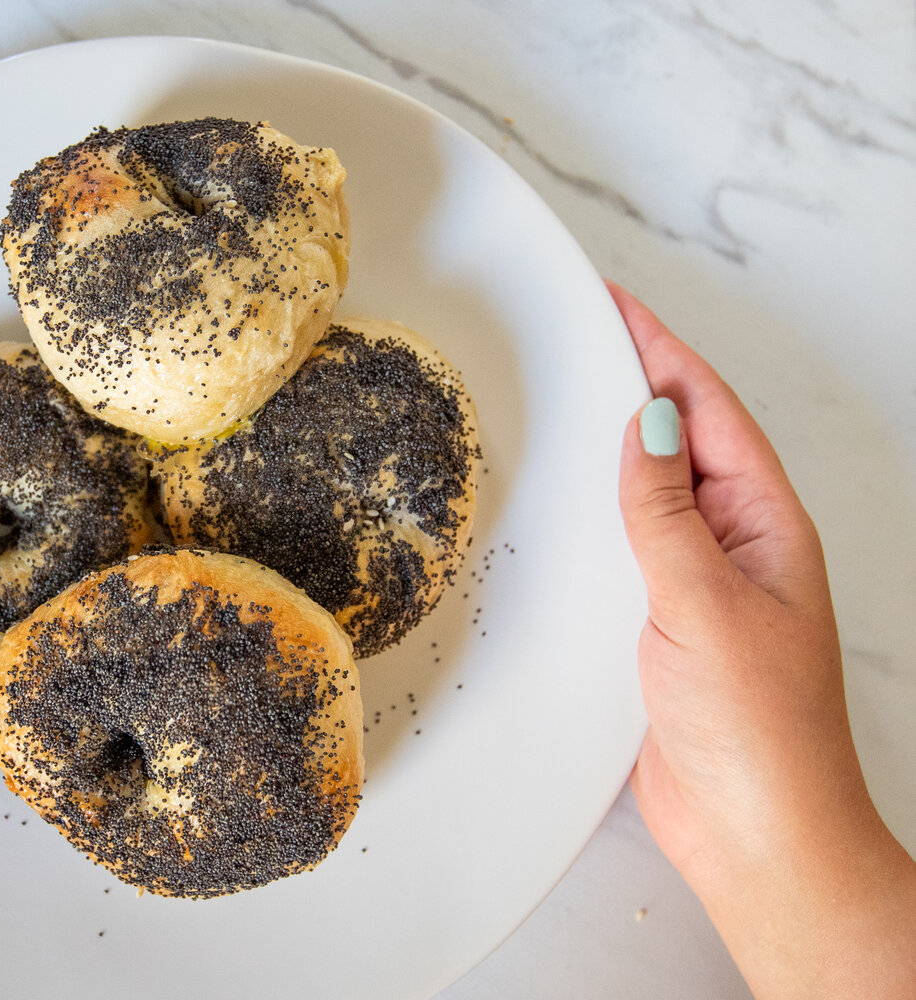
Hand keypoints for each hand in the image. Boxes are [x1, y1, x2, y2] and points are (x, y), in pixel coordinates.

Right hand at [612, 283, 915, 997]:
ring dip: (611, 449)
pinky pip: (626, 550)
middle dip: (635, 383)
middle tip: (579, 336)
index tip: (616, 305)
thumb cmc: (758, 730)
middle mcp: (736, 546)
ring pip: (649, 494)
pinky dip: (593, 517)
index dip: (662, 352)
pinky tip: (561, 511)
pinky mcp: (661, 627)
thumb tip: (644, 424)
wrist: (758, 835)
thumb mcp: (706, 603)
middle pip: (680, 442)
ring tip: (561, 403)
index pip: (707, 413)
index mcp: (766, 525)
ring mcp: (699, 585)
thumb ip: (666, 513)